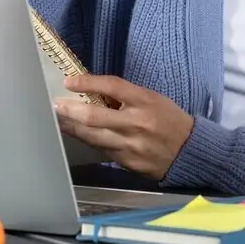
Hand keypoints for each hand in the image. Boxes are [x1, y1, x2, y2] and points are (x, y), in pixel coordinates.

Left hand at [56, 75, 194, 179]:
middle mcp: (136, 123)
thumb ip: (127, 97)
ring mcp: (131, 145)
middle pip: (95, 116)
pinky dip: (87, 140)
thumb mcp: (153, 99)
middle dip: (71, 110)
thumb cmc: (170, 120)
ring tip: (59, 120)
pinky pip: (101, 149)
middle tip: (55, 105)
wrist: (189, 152)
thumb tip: (95, 94)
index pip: (112, 87)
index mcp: (145, 101)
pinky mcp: (127, 162)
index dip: (88, 82)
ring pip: (93, 136)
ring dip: (72, 127)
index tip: (69, 81)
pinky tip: (77, 134)